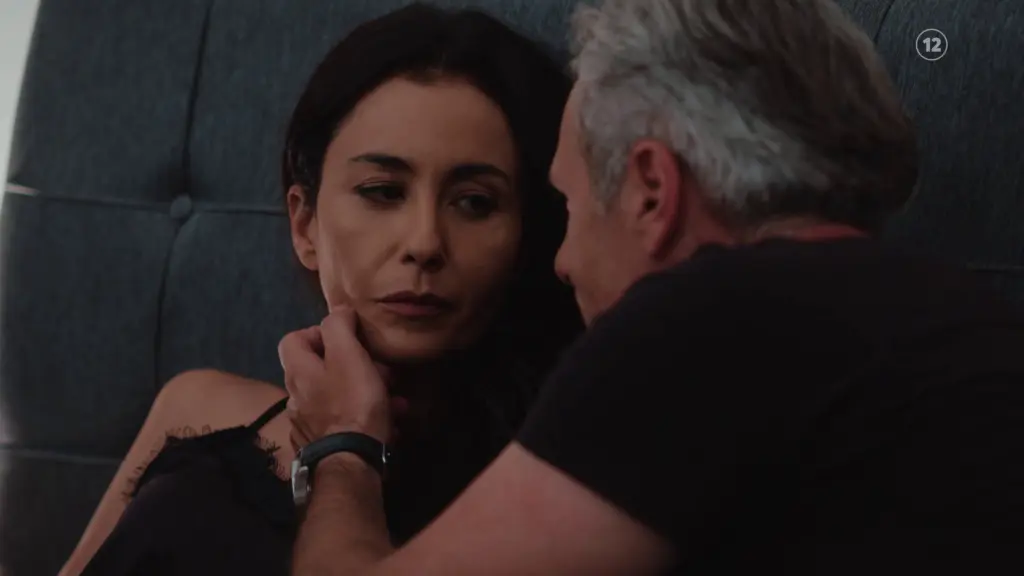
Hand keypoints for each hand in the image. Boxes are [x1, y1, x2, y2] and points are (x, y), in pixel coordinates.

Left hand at [279, 306, 391, 448]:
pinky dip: (363, 418)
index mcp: (298, 371)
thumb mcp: (349, 355)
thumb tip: (338, 311)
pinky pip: (343, 422)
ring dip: (365, 393)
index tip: (348, 337)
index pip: (292, 339)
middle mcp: (295, 396)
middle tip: (381, 370)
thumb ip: (339, 327)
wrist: (351, 463)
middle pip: (318, 369)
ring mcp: (307, 424)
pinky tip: (389, 425)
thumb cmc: (352, 403)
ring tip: (395, 399)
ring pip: (336, 397)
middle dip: (352, 365)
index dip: (318, 332)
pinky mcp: (322, 445)